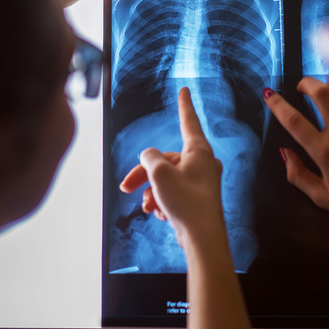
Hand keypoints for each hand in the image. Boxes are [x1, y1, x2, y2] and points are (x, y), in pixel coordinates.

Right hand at [119, 88, 224, 244]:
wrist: (202, 239)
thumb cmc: (187, 204)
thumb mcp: (159, 174)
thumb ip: (149, 157)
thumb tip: (149, 157)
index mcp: (198, 150)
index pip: (188, 120)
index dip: (184, 104)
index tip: (185, 89)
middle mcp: (202, 163)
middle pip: (164, 159)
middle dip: (144, 174)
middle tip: (126, 187)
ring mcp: (201, 181)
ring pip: (166, 179)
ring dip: (152, 191)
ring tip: (150, 207)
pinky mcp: (197, 198)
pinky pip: (173, 193)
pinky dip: (163, 201)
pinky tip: (160, 214)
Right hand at [264, 77, 328, 221]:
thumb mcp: (322, 197)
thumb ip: (297, 175)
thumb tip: (284, 152)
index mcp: (326, 153)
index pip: (295, 122)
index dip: (278, 104)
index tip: (269, 94)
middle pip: (322, 94)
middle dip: (306, 82)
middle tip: (301, 85)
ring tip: (327, 87)